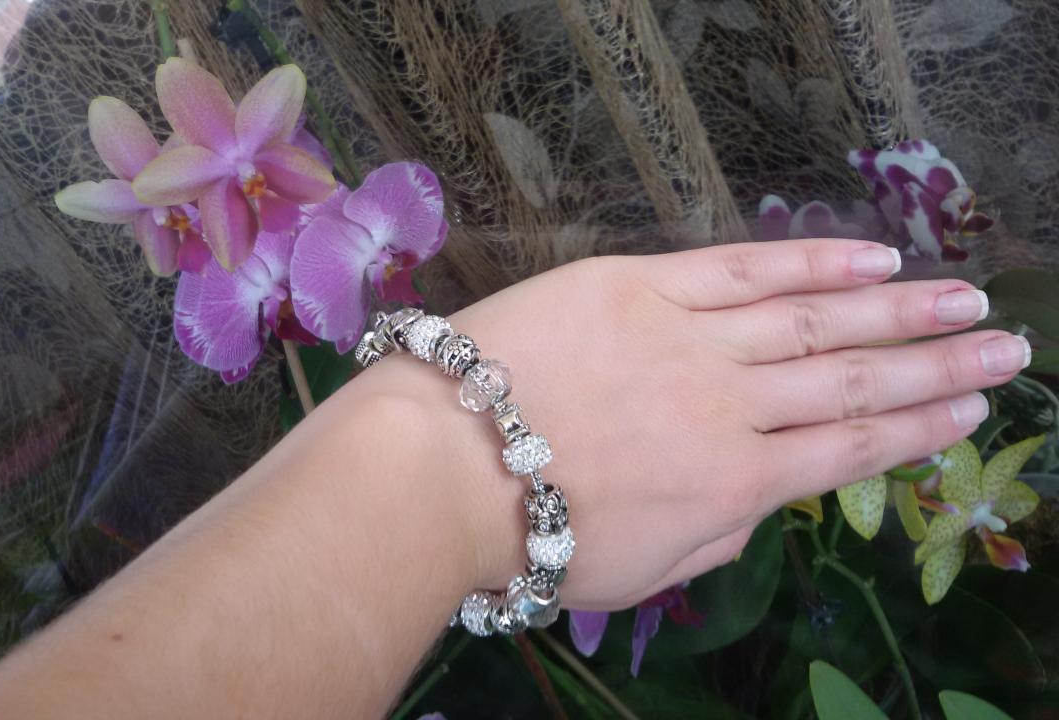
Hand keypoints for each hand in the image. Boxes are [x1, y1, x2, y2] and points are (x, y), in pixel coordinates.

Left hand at [374, 239, 1028, 610]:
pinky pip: (741, 268)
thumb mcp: (640, 570)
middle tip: (1006, 346)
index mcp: (732, 485)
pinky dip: (811, 261)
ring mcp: (688, 339)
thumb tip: (758, 498)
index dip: (916, 429)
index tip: (971, 411)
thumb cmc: (531, 537)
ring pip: (812, 320)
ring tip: (963, 297)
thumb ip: (716, 533)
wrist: (443, 468)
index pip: (847, 450)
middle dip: (937, 365)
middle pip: (851, 380)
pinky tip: (871, 258)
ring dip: (898, 309)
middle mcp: (730, 408)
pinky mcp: (639, 286)